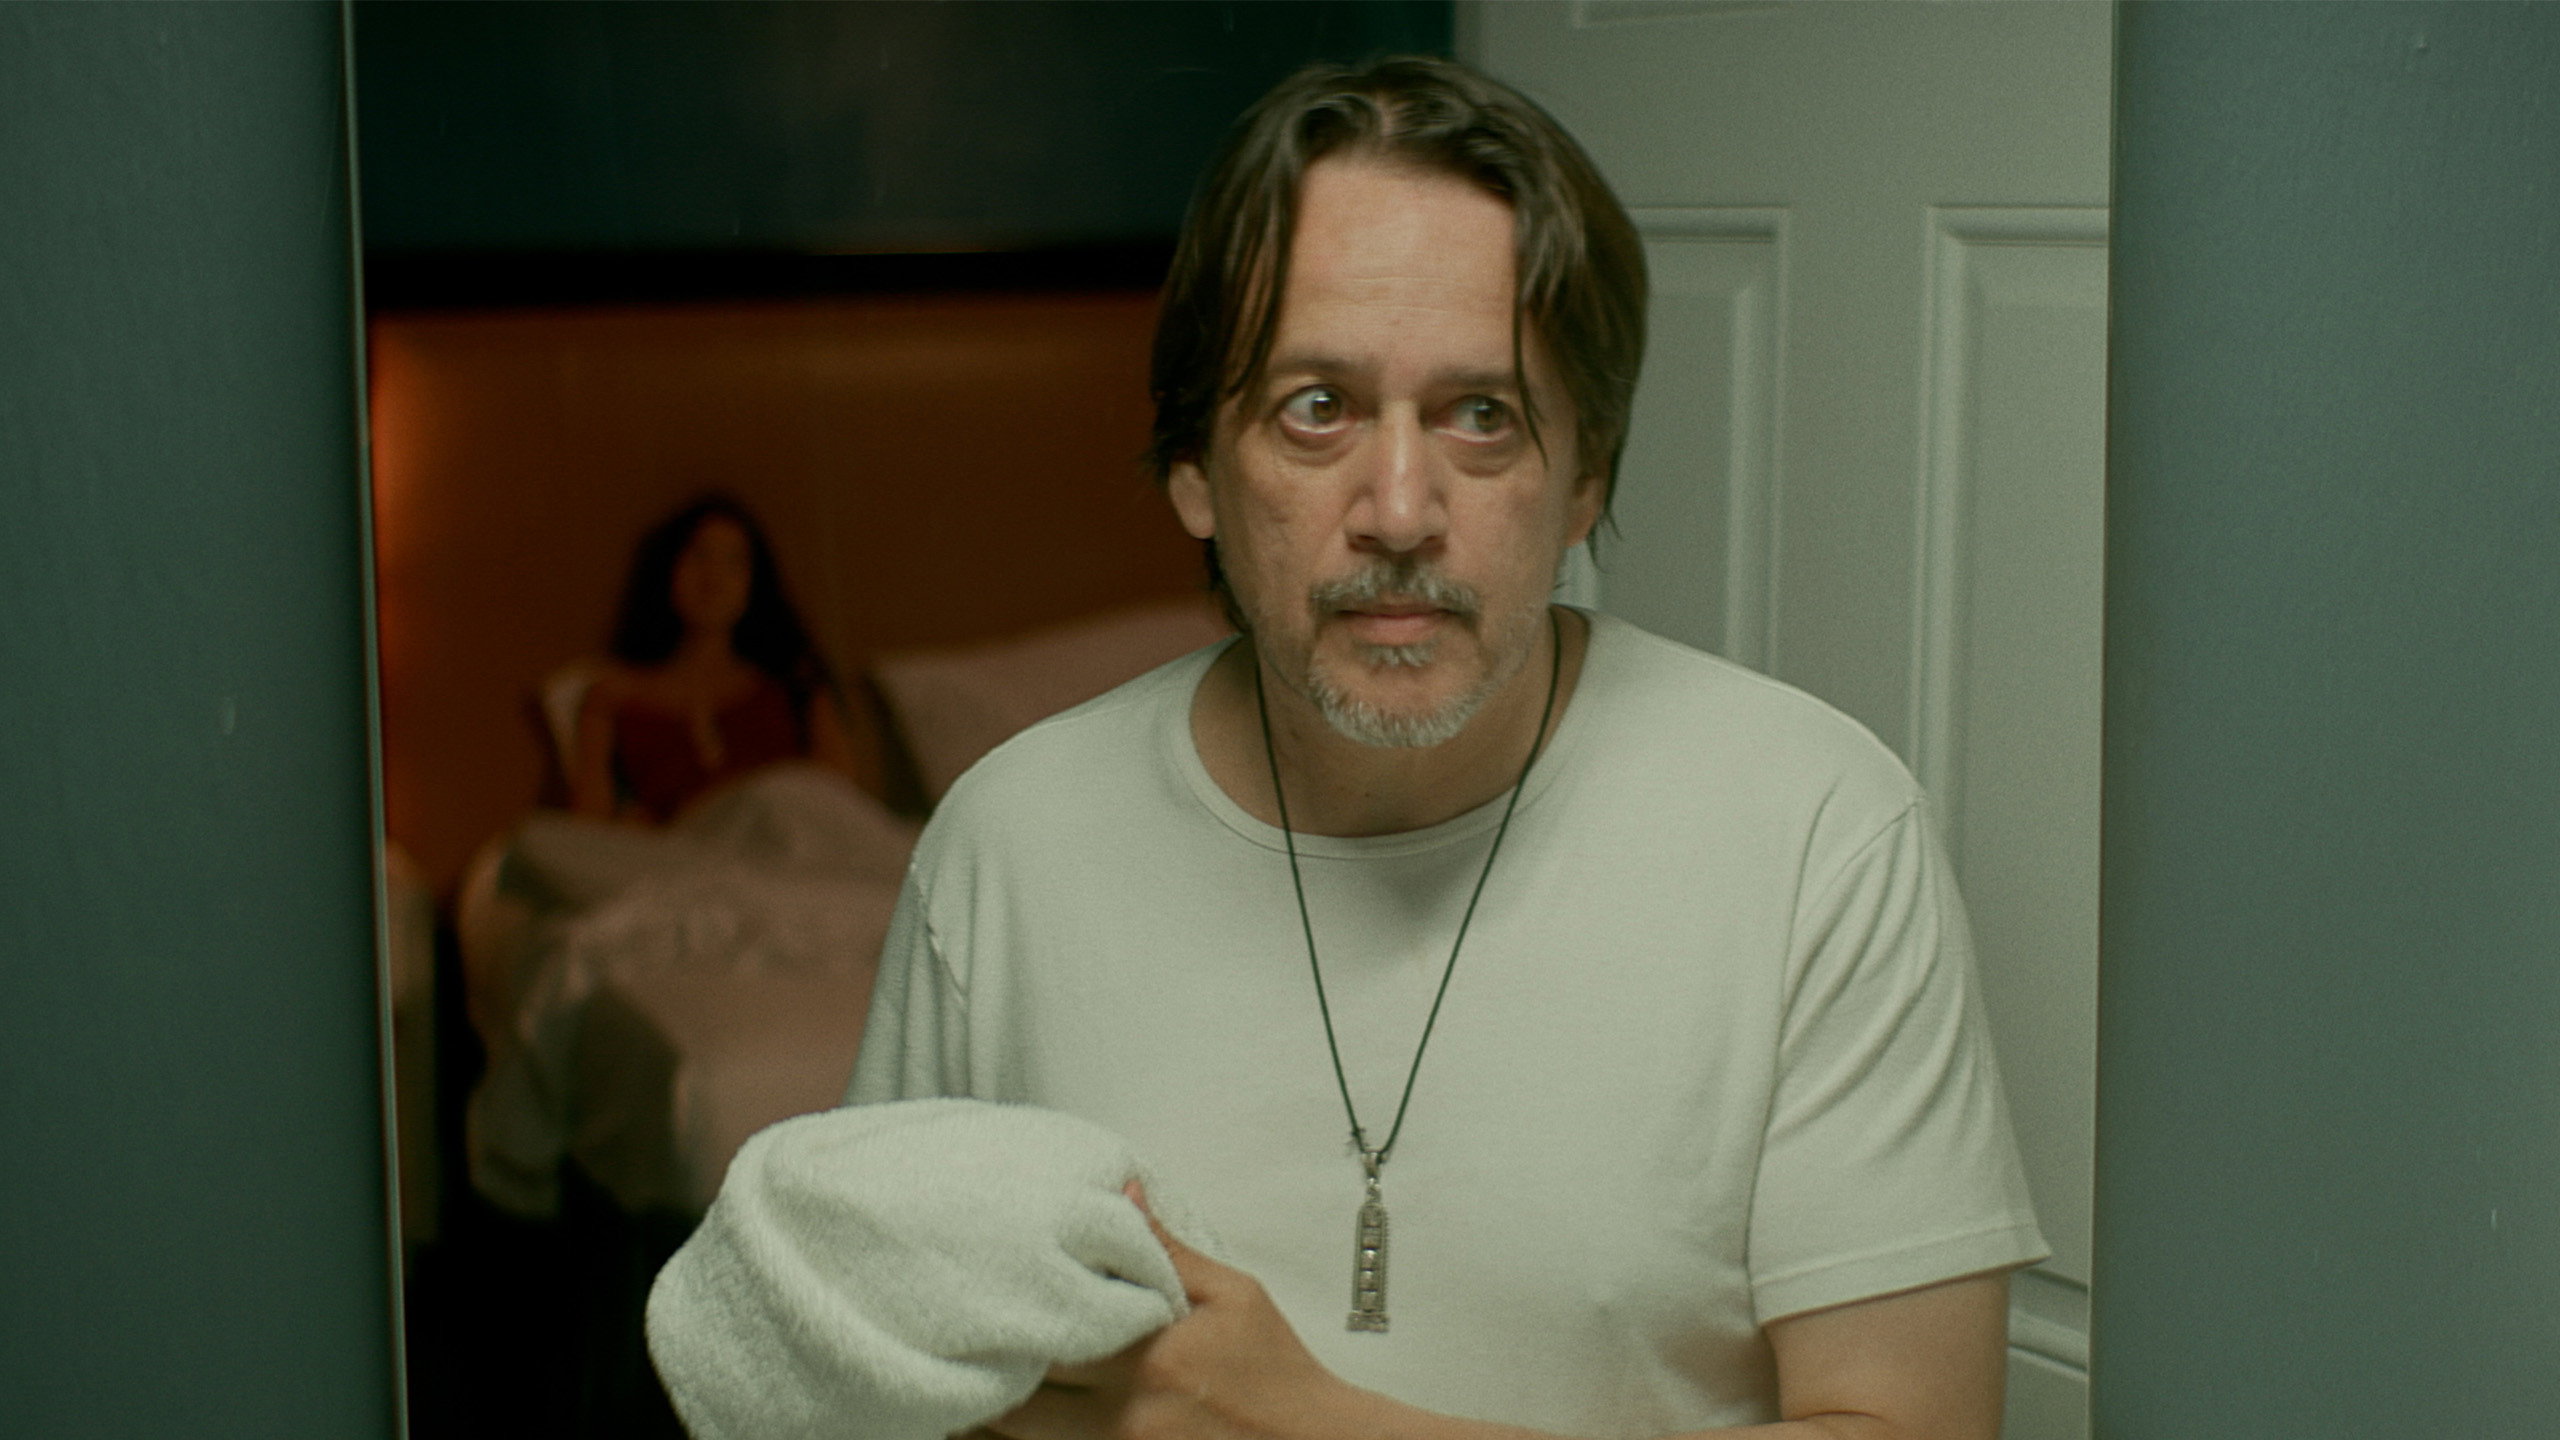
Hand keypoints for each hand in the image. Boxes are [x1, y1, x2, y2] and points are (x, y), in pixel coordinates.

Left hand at [982, 1182, 1365, 1439]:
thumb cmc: (1275, 1371)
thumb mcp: (1234, 1296)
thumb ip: (1168, 1251)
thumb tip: (1123, 1194)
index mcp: (1148, 1357)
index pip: (1052, 1334)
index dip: (1004, 1319)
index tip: (973, 1296)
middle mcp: (1125, 1415)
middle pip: (1019, 1402)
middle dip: (984, 1374)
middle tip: (955, 1343)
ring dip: (987, 1419)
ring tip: (963, 1384)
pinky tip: (996, 1427)